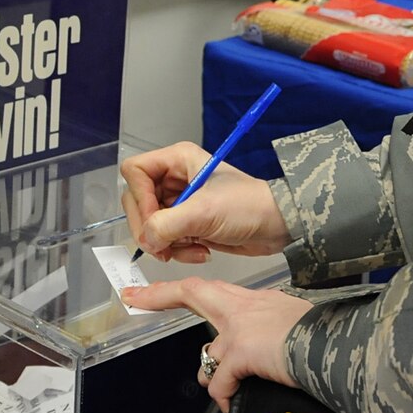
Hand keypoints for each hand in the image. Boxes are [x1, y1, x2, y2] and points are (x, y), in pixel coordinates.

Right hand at [121, 142, 288, 262]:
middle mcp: (174, 178)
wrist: (277, 226)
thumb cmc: (248, 206)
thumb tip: (146, 239)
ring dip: (165, 243)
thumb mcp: (205, 212)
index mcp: (177, 160)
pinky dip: (177, 250)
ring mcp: (179, 202)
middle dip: (149, 228)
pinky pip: (165, 239)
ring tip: (189, 249)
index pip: (135, 173)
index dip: (139, 198)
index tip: (154, 220)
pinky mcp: (187, 223)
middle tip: (162, 247)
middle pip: (137, 201)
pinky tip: (200, 251)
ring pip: (149, 224)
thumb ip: (168, 224)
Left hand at [123, 279, 311, 412]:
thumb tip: (264, 352)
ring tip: (227, 389)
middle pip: (195, 294)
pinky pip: (220, 383)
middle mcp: (245, 308)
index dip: (184, 289)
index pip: (215, 289)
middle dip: (161, 296)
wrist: (335, 345)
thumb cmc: (326, 337)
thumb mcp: (296, 324)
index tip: (156, 289)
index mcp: (259, 301)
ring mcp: (239, 328)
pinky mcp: (241, 351)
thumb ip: (272, 330)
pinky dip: (225, 398)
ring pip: (210, 353)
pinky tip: (234, 407)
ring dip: (214, 373)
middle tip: (135, 299)